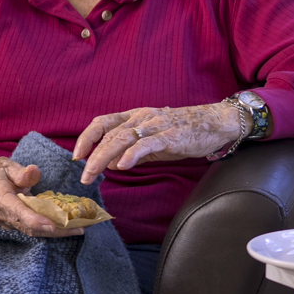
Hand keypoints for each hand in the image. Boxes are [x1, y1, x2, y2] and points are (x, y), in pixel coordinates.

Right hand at [0, 158, 82, 237]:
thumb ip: (20, 170)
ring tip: (78, 229)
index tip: (52, 225)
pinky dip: (49, 229)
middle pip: (29, 227)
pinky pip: (31, 229)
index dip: (35, 220)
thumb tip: (34, 172)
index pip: (18, 212)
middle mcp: (2, 214)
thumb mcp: (6, 165)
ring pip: (32, 231)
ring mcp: (7, 222)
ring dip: (55, 232)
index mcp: (0, 197)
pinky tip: (66, 226)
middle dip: (54, 230)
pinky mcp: (13, 224)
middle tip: (79, 228)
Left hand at [73, 103, 245, 183]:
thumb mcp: (154, 141)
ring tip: (93, 174)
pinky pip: (147, 144)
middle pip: (109, 134)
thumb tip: (112, 165)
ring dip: (104, 157)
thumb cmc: (185, 131)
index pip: (103, 122)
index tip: (77, 157)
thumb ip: (133, 151)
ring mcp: (156, 125)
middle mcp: (142, 117)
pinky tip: (122, 166)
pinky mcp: (171, 136)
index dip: (86, 138)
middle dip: (92, 156)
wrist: (215, 123)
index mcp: (136, 116)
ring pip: (123, 139)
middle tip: (83, 177)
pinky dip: (132, 154)